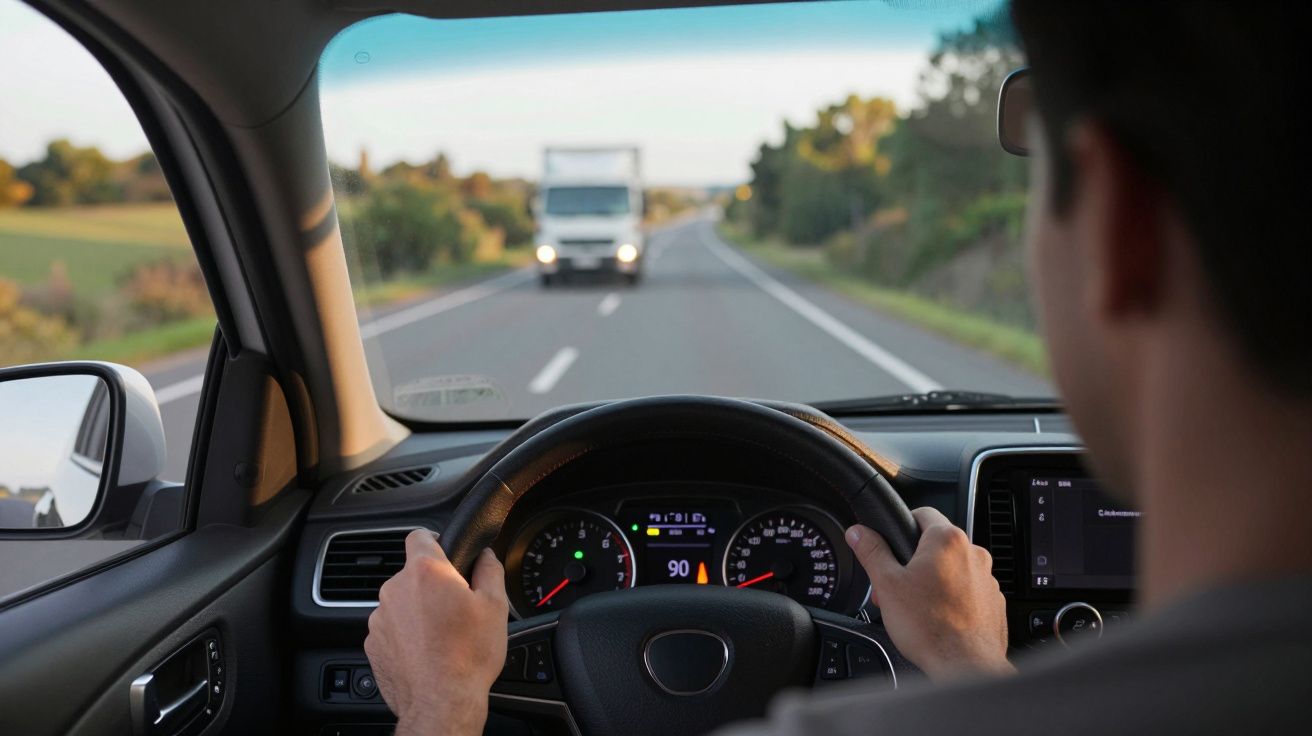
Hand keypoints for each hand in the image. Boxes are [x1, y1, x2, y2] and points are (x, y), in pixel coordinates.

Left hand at [364, 530, 509, 735]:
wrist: (441, 703)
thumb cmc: (468, 656)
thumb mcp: (495, 606)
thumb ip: (490, 569)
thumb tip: (485, 555)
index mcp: (425, 572)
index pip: (419, 535)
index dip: (434, 541)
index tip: (445, 553)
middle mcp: (395, 590)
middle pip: (412, 574)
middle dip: (431, 586)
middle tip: (455, 608)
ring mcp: (379, 618)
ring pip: (401, 603)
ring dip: (417, 612)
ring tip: (442, 635)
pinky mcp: (372, 643)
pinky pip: (391, 628)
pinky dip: (406, 635)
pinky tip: (426, 651)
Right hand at [845, 507, 1012, 680]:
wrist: (965, 665)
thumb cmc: (930, 627)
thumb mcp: (887, 584)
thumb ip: (871, 551)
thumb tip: (858, 532)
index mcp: (947, 540)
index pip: (923, 513)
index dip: (902, 525)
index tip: (892, 543)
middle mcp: (974, 553)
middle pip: (937, 544)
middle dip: (915, 561)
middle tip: (898, 585)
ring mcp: (988, 578)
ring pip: (954, 569)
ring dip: (936, 580)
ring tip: (917, 606)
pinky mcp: (994, 601)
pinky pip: (969, 590)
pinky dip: (954, 598)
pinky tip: (938, 617)